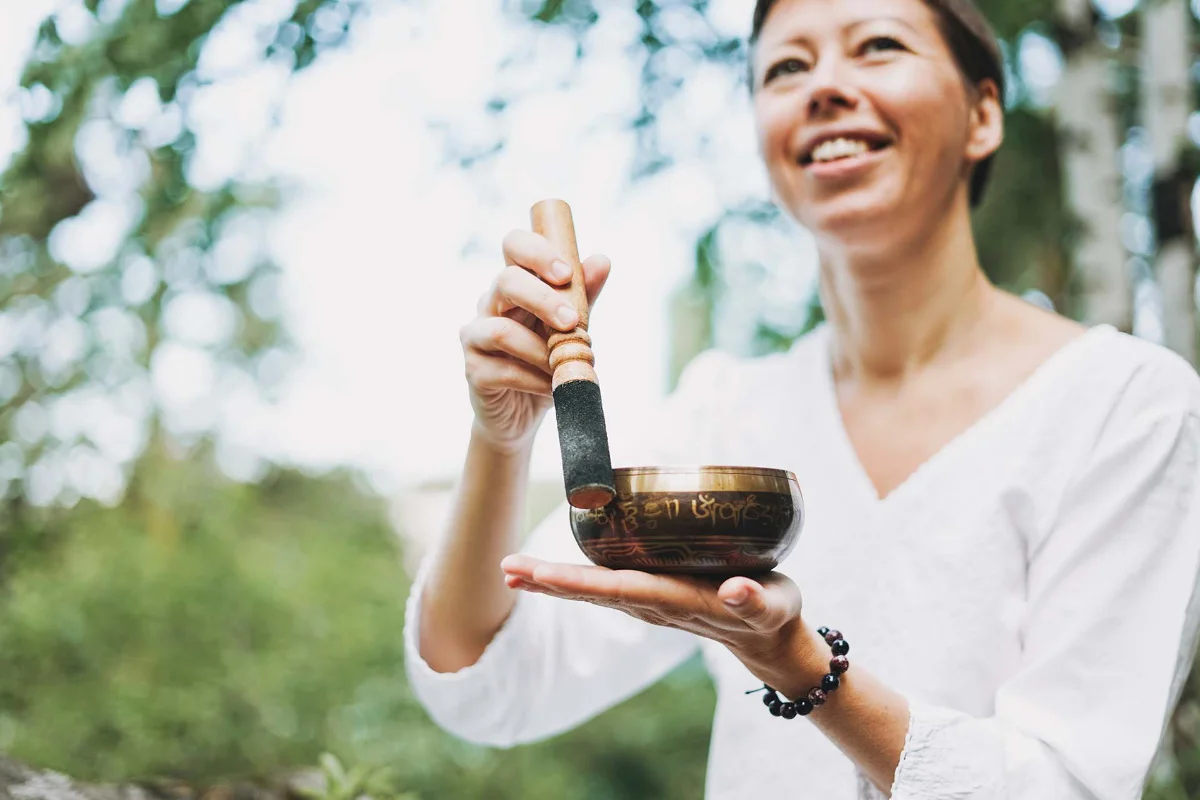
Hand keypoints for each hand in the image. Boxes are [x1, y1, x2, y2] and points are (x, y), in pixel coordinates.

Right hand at [461, 230, 609, 453]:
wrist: (524, 415)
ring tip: (563, 367)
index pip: (514, 246)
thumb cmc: (546, 363)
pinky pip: (503, 369)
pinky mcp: (473, 370)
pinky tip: (551, 387)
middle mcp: (489, 304)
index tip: (566, 273)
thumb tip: (601, 261)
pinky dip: (534, 379)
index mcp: (515, 285)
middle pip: (505, 281)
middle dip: (543, 299)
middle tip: (572, 322)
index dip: (537, 252)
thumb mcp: (570, 328)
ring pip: (501, 330)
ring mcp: (475, 336)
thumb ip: (582, 296)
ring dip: (540, 350)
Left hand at [500, 555, 827, 694]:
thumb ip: (755, 599)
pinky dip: (574, 575)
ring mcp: (649, 600)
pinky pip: (605, 583)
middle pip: (591, 590)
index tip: (538, 574)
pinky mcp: (653, 592)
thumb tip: (736, 591)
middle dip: (549, 580)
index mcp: (675, 600)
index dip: (575, 581)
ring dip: (552, 580)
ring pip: (593, 588)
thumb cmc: (773, 615)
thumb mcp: (773, 606)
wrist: (771, 636)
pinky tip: (550, 569)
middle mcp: (653, 602)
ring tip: (513, 569)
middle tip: (507, 568)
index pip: (615, 588)